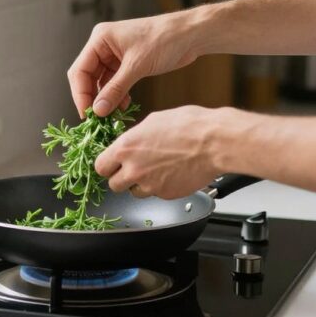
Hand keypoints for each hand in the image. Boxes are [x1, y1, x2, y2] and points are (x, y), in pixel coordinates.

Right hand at [68, 13, 200, 117]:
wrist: (191, 34)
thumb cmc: (164, 41)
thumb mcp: (137, 66)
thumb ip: (115, 89)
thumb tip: (98, 111)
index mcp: (100, 39)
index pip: (79, 70)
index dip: (80, 94)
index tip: (87, 115)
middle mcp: (103, 46)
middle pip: (87, 77)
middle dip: (92, 98)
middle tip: (98, 119)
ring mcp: (114, 54)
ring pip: (101, 82)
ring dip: (106, 99)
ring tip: (112, 116)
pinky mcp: (126, 63)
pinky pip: (114, 83)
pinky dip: (117, 95)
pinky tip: (124, 107)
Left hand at [94, 106, 224, 198]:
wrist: (214, 142)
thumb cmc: (189, 126)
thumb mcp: (153, 121)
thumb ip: (135, 137)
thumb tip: (130, 142)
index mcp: (126, 148)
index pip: (100, 166)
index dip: (107, 165)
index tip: (112, 164)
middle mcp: (134, 169)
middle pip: (114, 185)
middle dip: (121, 177)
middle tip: (133, 168)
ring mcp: (149, 185)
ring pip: (134, 192)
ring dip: (140, 184)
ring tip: (155, 169)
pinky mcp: (166, 195)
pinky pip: (155, 194)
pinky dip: (160, 187)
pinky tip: (170, 173)